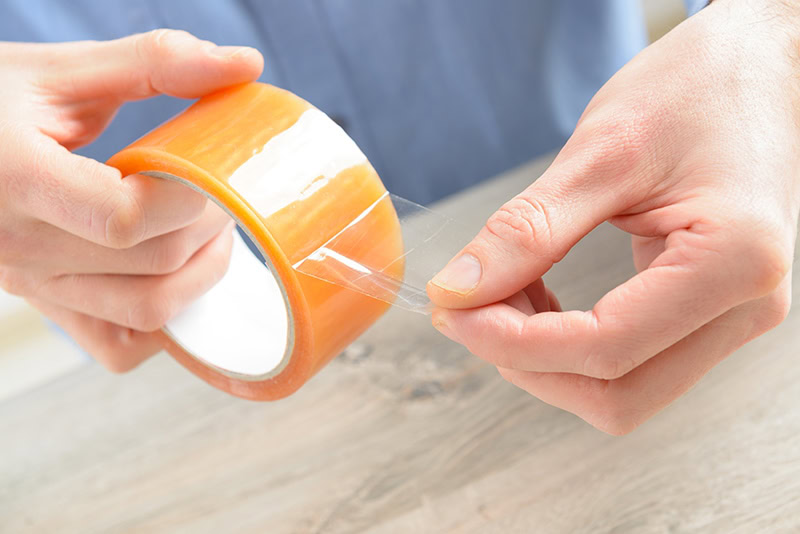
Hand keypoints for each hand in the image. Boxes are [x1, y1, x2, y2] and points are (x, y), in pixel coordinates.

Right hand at [0, 30, 262, 371]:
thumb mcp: (59, 71)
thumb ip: (154, 62)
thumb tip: (245, 63)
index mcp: (17, 179)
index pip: (128, 219)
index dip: (192, 200)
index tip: (215, 172)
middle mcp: (19, 246)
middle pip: (154, 266)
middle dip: (210, 230)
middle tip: (222, 195)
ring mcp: (31, 284)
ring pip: (146, 313)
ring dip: (199, 277)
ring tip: (205, 232)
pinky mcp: (44, 303)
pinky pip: (118, 347)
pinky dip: (161, 324)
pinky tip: (171, 275)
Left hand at [427, 0, 798, 433]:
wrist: (755, 64)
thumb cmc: (695, 89)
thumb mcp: (601, 154)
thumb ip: (527, 231)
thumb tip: (455, 292)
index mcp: (735, 262)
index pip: (607, 347)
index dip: (514, 342)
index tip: (452, 312)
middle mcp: (746, 305)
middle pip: (618, 395)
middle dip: (528, 362)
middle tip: (468, 309)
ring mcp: (732, 314)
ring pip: (623, 390)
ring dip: (546, 358)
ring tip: (501, 294)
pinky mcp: (708, 309)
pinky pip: (631, 359)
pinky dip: (569, 343)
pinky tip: (535, 296)